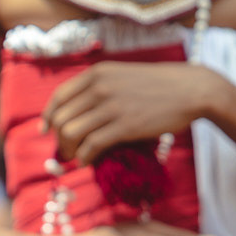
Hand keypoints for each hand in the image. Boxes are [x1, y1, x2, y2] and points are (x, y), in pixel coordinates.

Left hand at [42, 61, 223, 164]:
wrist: (190, 89)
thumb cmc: (157, 85)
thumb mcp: (121, 76)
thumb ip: (98, 88)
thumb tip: (76, 113)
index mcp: (96, 73)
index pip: (59, 97)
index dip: (48, 116)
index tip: (46, 131)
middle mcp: (99, 87)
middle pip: (61, 118)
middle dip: (59, 139)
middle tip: (66, 151)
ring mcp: (111, 106)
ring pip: (70, 133)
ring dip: (69, 150)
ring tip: (76, 157)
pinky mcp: (124, 125)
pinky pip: (92, 145)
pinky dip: (85, 157)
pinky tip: (88, 161)